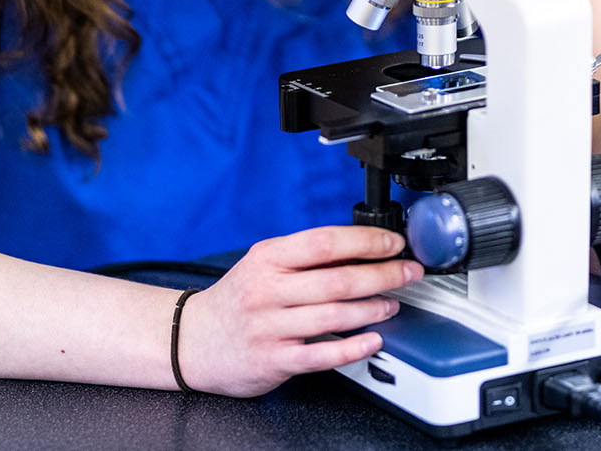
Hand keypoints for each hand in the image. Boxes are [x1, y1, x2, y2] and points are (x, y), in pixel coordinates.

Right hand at [177, 225, 422, 396]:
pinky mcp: (273, 359)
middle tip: (408, 274)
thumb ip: (303, 257)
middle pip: (336, 279)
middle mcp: (267, 289)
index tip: (393, 244)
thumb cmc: (237, 300)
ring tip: (392, 305)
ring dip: (372, 309)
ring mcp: (269, 326)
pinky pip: (321, 354)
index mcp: (268, 258)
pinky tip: (373, 340)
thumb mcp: (262, 265)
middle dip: (382, 275)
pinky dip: (352, 347)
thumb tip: (360, 248)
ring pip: (333, 315)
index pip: (324, 242)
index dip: (365, 242)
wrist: (192, 340)